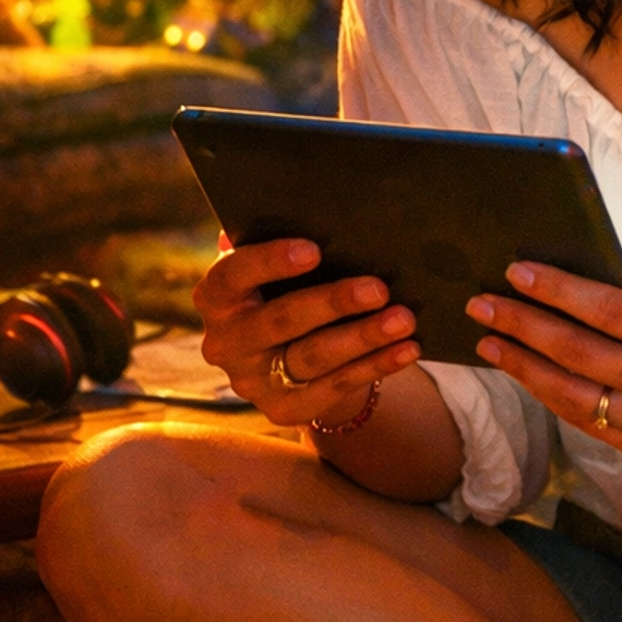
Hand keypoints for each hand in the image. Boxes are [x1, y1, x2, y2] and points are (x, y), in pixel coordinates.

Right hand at [193, 235, 421, 429]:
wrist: (284, 354)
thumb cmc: (284, 289)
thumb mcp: (274, 268)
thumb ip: (280, 240)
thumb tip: (308, 211)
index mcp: (215, 297)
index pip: (233, 275)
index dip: (269, 261)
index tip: (314, 250)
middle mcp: (225, 342)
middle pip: (280, 321)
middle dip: (332, 303)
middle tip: (378, 289)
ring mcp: (252, 381)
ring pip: (312, 357)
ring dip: (363, 337)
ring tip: (404, 319)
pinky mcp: (282, 410)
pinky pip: (334, 388)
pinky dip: (375, 366)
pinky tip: (406, 349)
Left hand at [466, 234, 621, 463]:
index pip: (608, 311)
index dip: (559, 291)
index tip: (518, 272)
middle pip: (578, 352)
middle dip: (523, 326)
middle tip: (482, 305)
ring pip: (572, 394)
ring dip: (523, 368)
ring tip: (487, 343)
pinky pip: (585, 423)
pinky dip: (549, 397)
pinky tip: (523, 373)